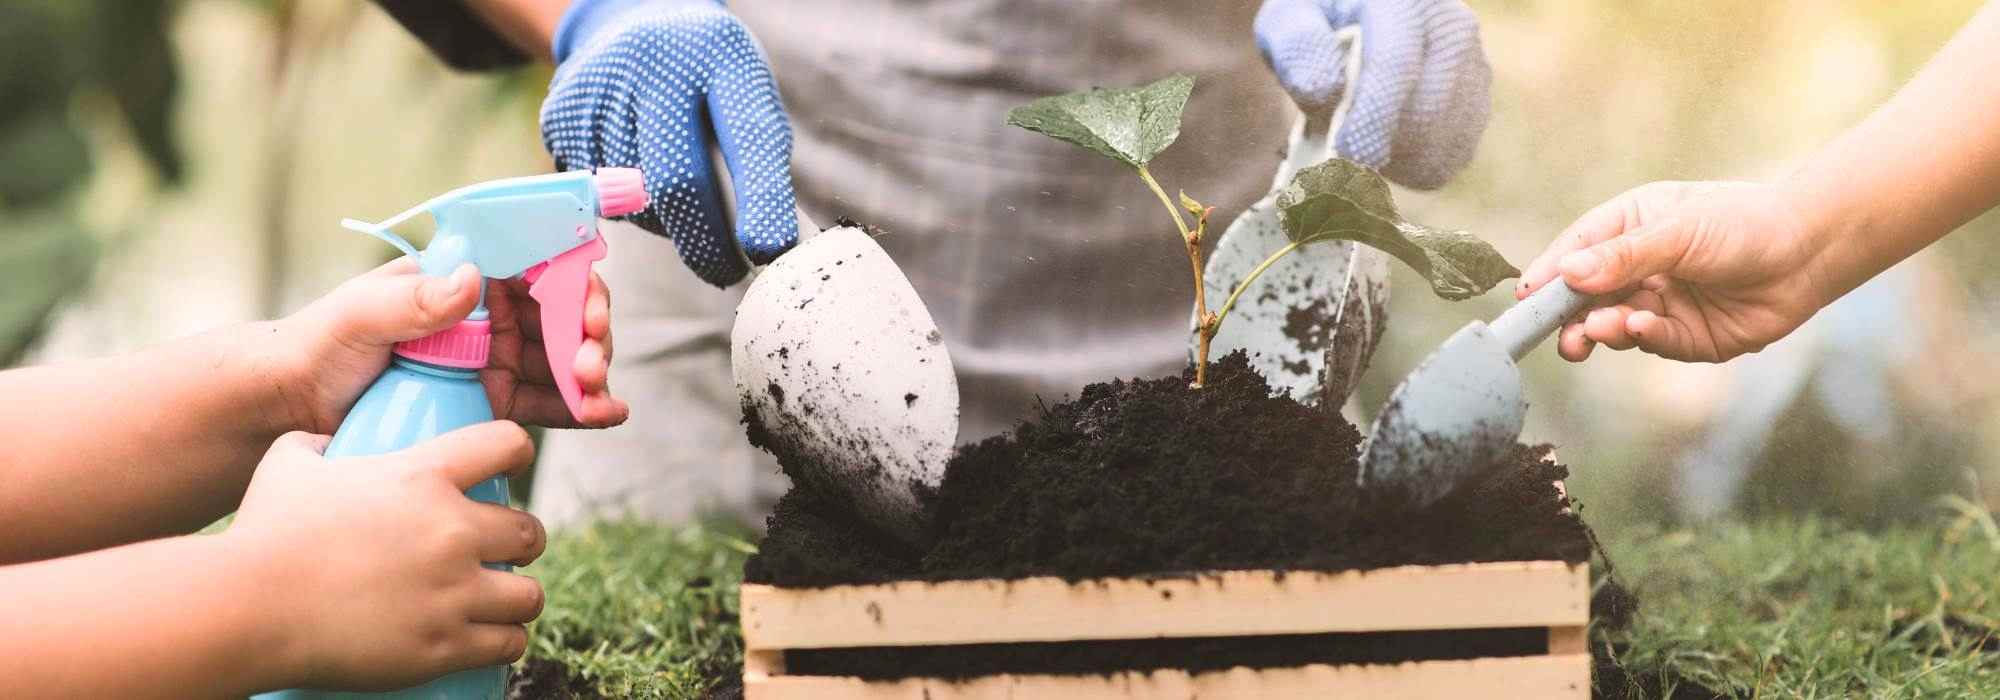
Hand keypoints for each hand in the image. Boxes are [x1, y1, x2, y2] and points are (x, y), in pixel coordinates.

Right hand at [231, 424, 545, 689]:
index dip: (516, 451)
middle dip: (522, 541)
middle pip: (531, 531)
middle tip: (502, 552)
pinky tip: (494, 637)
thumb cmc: (264, 535)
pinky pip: (508, 642)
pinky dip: (505, 641)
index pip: (508, 442)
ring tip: (500, 601)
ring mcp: (452, 591)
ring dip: (517, 598)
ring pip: (528, 595)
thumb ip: (315, 443)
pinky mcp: (444, 644)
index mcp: (424, 477)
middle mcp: (451, 530)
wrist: (249, 608)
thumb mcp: (288, 464)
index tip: (512, 466)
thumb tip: (326, 440)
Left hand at [279, 258, 627, 433]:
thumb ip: (415, 298)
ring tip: (600, 395)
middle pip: (563, 314)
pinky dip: (582, 408)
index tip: (587, 310)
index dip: (576, 283)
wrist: (294, 409)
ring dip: (592, 373)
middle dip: (589, 335)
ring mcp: (496, 358)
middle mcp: (488, 314)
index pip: (538, 266)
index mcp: (464, 278)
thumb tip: (474, 277)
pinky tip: (608, 414)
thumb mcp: (361, 315)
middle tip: (587, 364)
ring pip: (564, 358)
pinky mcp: (495, 403)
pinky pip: (549, 403)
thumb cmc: (318, 346)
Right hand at [542, 0, 797, 286]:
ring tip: (673, 180)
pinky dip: (628, 206)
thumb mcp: (746, 95)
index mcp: (720, 56)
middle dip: (705, 242)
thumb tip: (765, 250)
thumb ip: (760, 163)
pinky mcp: (560, 120)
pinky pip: (599, 198)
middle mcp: (651, 65)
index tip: (768, 250)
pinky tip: (635, 167)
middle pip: (677, 183)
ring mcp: (597, 92)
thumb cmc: (707, 79)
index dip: (761, 198)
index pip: (747, 136)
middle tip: (727, 270)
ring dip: (665, 220)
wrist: (630, 29)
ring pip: (636, 201)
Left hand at [1254, 0, 1492, 188]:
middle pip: (1430, 110)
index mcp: (1404, 1)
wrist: (1352, 26)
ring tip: (1358, 145)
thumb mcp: (1289, 22)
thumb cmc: (1316, 25)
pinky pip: (1450, 158)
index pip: (1397, 64)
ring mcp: (1472, 67)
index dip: (1373, 116)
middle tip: (1339, 159)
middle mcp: (1451, 28)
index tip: (1347, 154)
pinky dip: (1412, 169)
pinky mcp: (1475, 105)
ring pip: (1444, 141)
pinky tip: (1383, 151)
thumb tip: (1323, 90)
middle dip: (1383, 146)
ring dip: (1395, 161)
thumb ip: (1298, 47)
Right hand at [1516, 181, 1839, 362]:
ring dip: (1603, 328)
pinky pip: (1651, 342)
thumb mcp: (1679, 231)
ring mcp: (1660, 303)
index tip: (1526, 298)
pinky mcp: (1685, 336)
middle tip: (1561, 335)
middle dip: (1570, 316)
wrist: (1811, 253)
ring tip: (1601, 330)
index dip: (1549, 274)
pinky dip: (1641, 337)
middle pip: (1586, 296)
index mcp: (1628, 226)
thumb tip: (1567, 275)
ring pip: (1613, 323)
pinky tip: (1640, 329)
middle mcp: (1638, 266)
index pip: (1576, 251)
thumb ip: (1623, 256)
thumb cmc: (1745, 224)